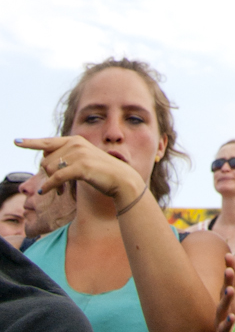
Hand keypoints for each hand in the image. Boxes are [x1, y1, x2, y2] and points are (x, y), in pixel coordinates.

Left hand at [15, 134, 144, 208]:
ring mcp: (79, 154)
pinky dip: (50, 186)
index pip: (48, 141)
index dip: (30, 142)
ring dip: (51, 182)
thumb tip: (45, 161)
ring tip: (63, 189)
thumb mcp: (82, 160)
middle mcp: (76, 144)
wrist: (121, 179)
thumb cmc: (100, 172)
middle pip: (46, 160)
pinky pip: (56, 178)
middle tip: (59, 184)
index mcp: (75, 140)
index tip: (16, 141)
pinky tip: (46, 191)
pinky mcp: (81, 167)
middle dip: (48, 174)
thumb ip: (66, 156)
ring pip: (49, 170)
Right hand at [215, 257, 234, 331]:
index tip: (228, 255)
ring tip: (230, 290)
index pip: (232, 280)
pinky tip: (232, 317)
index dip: (230, 268)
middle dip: (226, 281)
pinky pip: (224, 330)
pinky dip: (227, 323)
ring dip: (225, 299)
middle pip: (226, 292)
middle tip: (228, 270)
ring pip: (222, 309)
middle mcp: (227, 308)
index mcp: (234, 298)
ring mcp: (224, 322)